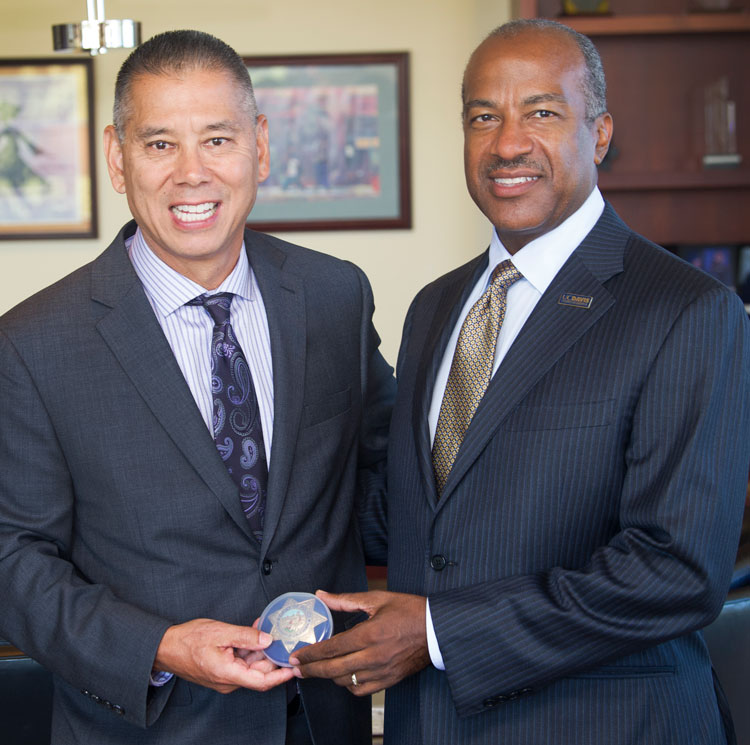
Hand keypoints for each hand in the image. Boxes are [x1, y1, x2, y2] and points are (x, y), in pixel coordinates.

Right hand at [153, 618, 293, 692]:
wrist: (166, 648)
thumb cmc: (188, 640)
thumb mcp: (220, 632)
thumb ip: (246, 636)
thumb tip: (267, 639)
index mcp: (228, 674)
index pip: (262, 681)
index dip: (281, 676)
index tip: (295, 668)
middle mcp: (228, 680)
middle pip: (259, 671)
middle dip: (272, 655)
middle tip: (283, 637)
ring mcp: (225, 677)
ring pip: (251, 665)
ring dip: (260, 649)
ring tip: (267, 630)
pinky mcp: (222, 671)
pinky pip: (241, 662)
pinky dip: (249, 649)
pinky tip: (254, 633)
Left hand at [290, 590, 429, 694]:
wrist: (436, 629)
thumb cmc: (409, 610)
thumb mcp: (377, 599)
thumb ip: (346, 600)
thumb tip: (322, 595)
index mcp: (368, 634)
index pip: (331, 648)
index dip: (310, 654)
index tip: (296, 655)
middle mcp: (373, 656)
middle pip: (332, 669)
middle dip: (311, 670)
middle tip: (296, 668)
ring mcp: (381, 671)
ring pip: (345, 681)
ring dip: (329, 676)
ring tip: (319, 669)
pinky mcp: (389, 680)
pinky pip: (361, 690)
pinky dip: (349, 684)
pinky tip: (344, 675)